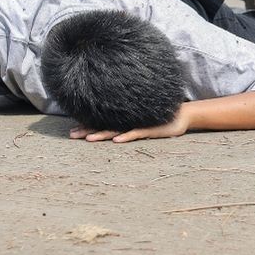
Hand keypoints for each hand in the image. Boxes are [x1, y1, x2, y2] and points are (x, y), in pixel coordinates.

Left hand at [69, 108, 190, 142]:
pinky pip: (135, 133)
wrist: (183, 114)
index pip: (103, 122)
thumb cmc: (162, 119)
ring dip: (102, 134)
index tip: (73, 129)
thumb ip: (131, 124)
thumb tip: (116, 129)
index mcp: (125, 119)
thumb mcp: (144, 122)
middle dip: (87, 130)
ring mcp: (138, 124)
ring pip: (116, 130)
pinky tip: (115, 141)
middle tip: (71, 135)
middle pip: (104, 126)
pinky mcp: (150, 129)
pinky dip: (125, 137)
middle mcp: (129, 121)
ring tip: (87, 139)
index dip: (88, 125)